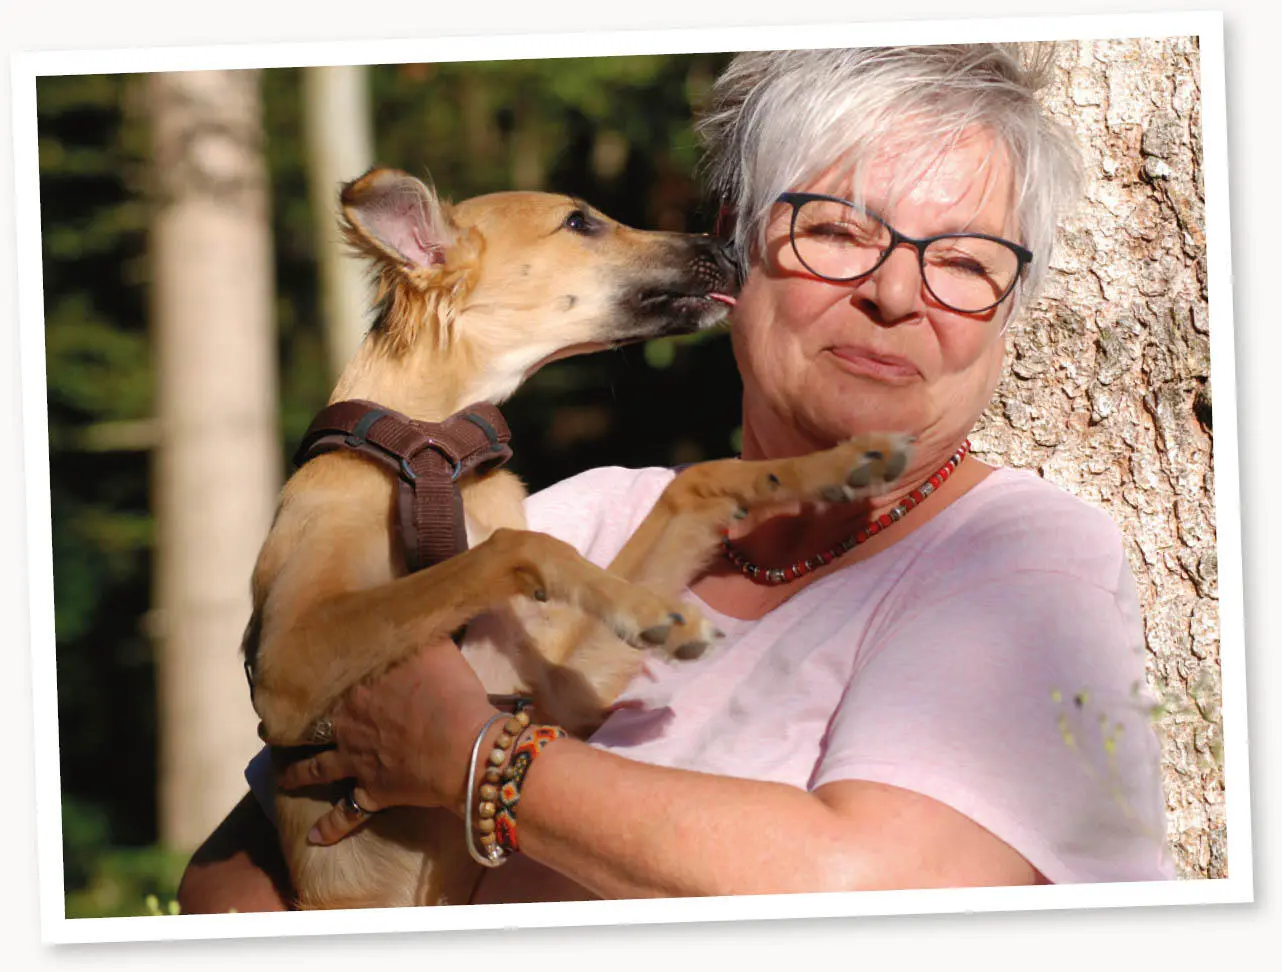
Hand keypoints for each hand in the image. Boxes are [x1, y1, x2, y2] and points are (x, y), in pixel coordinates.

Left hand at [275, 638, 498, 845]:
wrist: (465, 747)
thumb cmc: (452, 692)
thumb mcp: (435, 646)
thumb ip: (414, 631)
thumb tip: (406, 609)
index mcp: (357, 688)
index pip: (325, 681)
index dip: (310, 679)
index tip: (294, 675)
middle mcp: (347, 725)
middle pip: (310, 724)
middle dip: (289, 726)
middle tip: (268, 727)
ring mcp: (356, 762)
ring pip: (316, 769)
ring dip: (296, 774)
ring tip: (281, 777)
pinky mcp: (373, 793)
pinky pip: (346, 814)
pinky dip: (330, 827)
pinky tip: (315, 838)